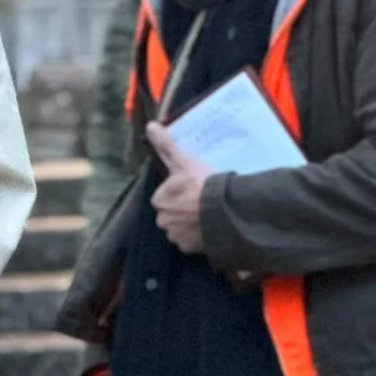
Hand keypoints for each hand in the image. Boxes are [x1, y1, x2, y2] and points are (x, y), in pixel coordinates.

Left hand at [147, 123, 209, 255]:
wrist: (225, 212)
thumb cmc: (203, 185)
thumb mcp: (184, 161)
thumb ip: (166, 145)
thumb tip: (150, 126)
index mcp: (160, 200)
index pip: (164, 196)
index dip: (178, 192)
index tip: (193, 189)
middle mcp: (163, 220)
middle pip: (171, 213)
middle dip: (182, 209)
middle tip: (200, 202)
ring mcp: (176, 236)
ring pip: (180, 228)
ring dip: (190, 224)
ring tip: (207, 215)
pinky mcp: (189, 249)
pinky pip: (190, 242)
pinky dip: (197, 237)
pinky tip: (209, 228)